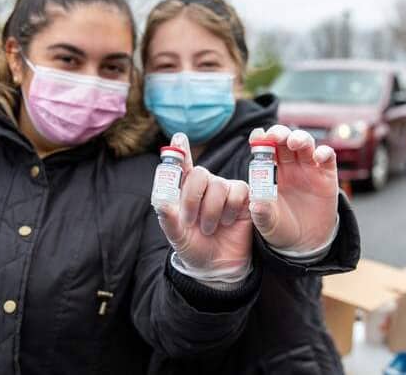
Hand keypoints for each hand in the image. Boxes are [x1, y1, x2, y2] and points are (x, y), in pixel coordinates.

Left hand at [155, 133, 252, 277]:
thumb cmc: (194, 248)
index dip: (180, 152)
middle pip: (200, 174)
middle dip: (193, 197)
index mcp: (184, 191)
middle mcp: (205, 186)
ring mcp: (224, 190)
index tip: (178, 137)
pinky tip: (228, 222)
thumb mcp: (177, 237)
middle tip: (190, 220)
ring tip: (210, 229)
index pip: (181, 167)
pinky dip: (231, 208)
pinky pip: (238, 191)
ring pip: (219, 185)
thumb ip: (169, 219)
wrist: (218, 267)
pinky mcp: (243, 198)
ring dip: (212, 210)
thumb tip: (162, 202)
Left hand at [248, 125, 338, 251]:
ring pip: (305, 143)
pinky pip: (327, 157)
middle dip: (280, 133)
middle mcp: (289, 166)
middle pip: (285, 140)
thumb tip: (256, 204)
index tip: (257, 136)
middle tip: (276, 136)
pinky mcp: (326, 176)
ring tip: (295, 142)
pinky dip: (324, 152)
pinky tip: (318, 157)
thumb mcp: (268, 224)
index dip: (261, 139)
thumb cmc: (281, 228)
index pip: (264, 148)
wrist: (304, 243)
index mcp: (270, 172)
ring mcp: (308, 169)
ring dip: (300, 138)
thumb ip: (262, 213)